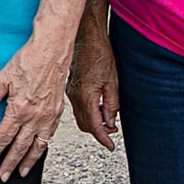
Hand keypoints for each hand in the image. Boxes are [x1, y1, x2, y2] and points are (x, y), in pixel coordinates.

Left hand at [0, 34, 72, 178]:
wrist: (52, 51)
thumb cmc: (28, 61)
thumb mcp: (2, 78)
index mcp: (18, 109)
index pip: (3, 137)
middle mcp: (35, 117)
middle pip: (19, 147)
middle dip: (10, 163)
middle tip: (3, 176)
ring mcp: (48, 116)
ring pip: (37, 146)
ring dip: (28, 161)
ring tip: (21, 172)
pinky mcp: (58, 112)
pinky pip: (50, 136)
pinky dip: (43, 147)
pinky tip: (38, 151)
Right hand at [68, 26, 120, 151]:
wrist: (86, 37)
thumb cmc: (100, 54)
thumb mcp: (113, 82)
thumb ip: (111, 105)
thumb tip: (110, 123)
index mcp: (86, 97)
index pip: (94, 126)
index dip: (103, 139)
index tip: (110, 146)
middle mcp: (75, 97)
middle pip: (85, 125)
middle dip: (99, 131)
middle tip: (112, 130)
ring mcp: (70, 92)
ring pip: (80, 117)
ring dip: (93, 121)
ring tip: (107, 117)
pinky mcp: (70, 87)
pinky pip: (77, 107)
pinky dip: (88, 112)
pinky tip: (97, 106)